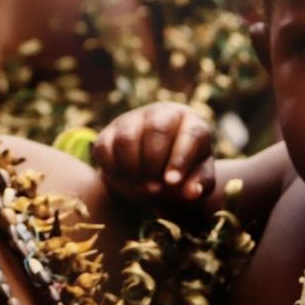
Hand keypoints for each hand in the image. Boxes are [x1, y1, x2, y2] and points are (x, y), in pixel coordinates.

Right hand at [93, 102, 215, 205]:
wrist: (155, 172)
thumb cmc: (183, 172)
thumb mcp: (198, 179)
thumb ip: (200, 184)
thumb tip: (192, 191)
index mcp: (191, 122)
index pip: (191, 134)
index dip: (180, 159)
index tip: (171, 182)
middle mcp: (162, 113)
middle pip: (157, 129)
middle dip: (154, 164)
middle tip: (155, 188)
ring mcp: (133, 119)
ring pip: (126, 138)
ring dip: (132, 168)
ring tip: (141, 186)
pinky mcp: (110, 132)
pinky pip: (105, 148)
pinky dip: (113, 170)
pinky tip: (126, 180)